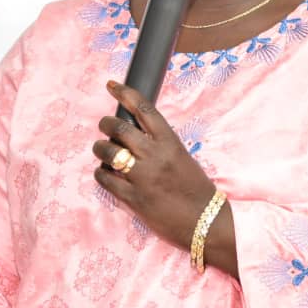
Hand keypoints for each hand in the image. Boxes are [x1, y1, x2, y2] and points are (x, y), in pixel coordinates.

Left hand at [92, 81, 218, 251]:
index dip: (125, 93)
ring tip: (103, 150)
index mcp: (170, 142)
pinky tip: (105, 173)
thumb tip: (135, 135)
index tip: (112, 85)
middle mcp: (155, 156)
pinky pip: (105, 179)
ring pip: (108, 151)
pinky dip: (101, 173)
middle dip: (106, 124)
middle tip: (105, 126)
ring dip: (100, 148)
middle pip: (119, 127)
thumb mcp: (183, 158)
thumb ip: (160, 145)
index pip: (144, 109)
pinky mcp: (133, 198)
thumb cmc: (197, 190)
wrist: (206, 223)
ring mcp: (142, 177)